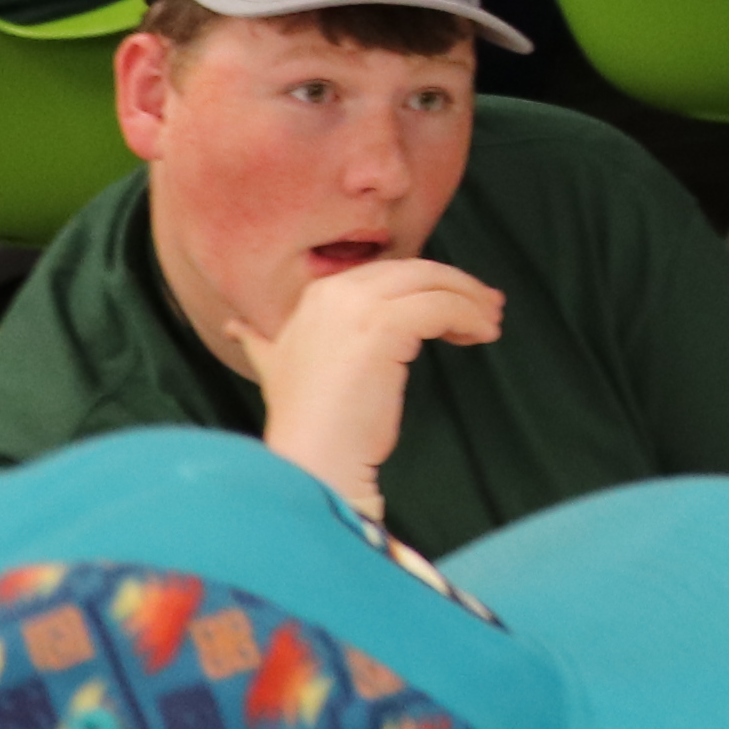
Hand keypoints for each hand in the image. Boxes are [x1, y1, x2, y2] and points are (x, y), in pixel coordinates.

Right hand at [235, 257, 500, 503]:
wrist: (311, 457)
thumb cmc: (305, 425)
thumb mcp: (275, 370)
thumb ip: (261, 344)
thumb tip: (236, 328)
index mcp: (316, 296)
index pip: (388, 274)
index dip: (426, 284)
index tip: (458, 303)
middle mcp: (335, 291)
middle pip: (416, 270)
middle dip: (457, 285)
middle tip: (490, 306)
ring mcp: (358, 306)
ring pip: (434, 284)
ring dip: (471, 301)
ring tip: (492, 324)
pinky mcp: (384, 326)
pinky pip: (441, 307)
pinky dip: (469, 317)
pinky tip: (482, 336)